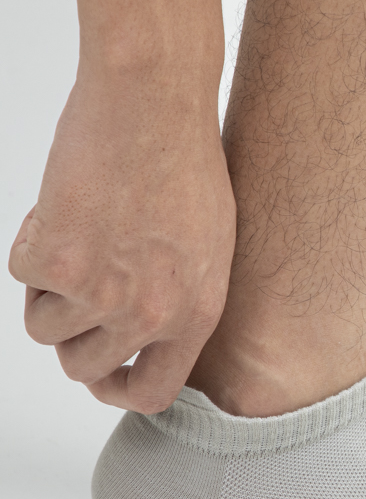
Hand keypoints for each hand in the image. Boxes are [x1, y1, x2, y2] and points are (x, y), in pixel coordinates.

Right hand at [9, 79, 235, 413]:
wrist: (154, 106)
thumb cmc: (188, 167)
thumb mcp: (210, 253)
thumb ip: (180, 304)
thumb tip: (147, 339)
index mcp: (194, 316)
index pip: (153, 392)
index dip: (120, 391)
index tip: (105, 377)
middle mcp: (149, 315)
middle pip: (84, 369)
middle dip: (72, 341)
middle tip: (74, 302)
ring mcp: (100, 292)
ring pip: (44, 328)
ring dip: (48, 293)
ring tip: (76, 244)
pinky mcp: (55, 258)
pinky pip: (22, 275)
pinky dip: (32, 246)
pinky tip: (64, 212)